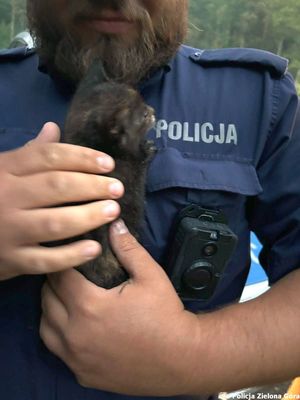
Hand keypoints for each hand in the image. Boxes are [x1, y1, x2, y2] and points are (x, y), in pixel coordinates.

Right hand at [0, 122, 123, 279]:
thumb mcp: (3, 169)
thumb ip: (30, 152)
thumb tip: (53, 128)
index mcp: (6, 169)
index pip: (48, 157)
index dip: (82, 158)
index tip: (108, 164)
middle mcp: (7, 197)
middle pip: (56, 187)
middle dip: (92, 186)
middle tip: (117, 189)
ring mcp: (9, 230)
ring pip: (54, 223)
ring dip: (88, 217)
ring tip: (113, 211)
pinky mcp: (11, 260)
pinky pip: (45, 260)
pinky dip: (71, 256)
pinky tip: (94, 249)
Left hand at [40, 220, 200, 395]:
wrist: (180, 358)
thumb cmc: (165, 315)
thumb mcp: (150, 276)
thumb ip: (128, 248)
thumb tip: (115, 223)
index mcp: (89, 305)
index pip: (59, 276)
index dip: (64, 262)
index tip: (71, 255)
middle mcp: (75, 333)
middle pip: (47, 299)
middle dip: (55, 282)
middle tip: (71, 274)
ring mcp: (76, 357)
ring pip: (46, 326)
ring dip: (52, 308)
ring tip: (69, 298)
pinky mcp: (82, 374)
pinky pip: (57, 350)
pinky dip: (59, 335)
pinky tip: (76, 327)